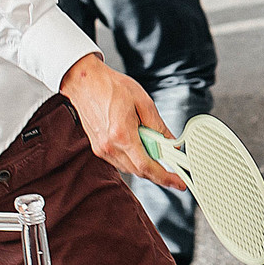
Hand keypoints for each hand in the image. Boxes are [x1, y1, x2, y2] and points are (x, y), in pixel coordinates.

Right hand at [59, 54, 185, 189]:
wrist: (84, 82)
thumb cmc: (110, 86)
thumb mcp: (143, 102)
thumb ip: (158, 126)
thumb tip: (170, 142)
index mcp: (122, 135)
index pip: (147, 167)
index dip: (166, 178)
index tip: (178, 182)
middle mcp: (109, 146)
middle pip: (139, 171)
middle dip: (158, 172)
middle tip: (173, 169)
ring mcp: (102, 149)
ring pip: (130, 168)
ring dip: (145, 164)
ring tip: (154, 149)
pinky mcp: (98, 148)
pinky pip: (120, 161)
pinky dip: (133, 158)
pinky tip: (139, 146)